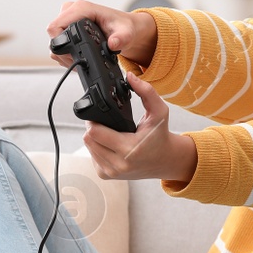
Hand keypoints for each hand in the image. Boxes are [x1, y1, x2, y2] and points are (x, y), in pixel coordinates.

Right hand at [46, 0, 157, 67]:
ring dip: (64, 53)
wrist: (125, 28)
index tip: (71, 55)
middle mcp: (73, 10)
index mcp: (82, 8)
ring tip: (81, 58)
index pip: (55, 26)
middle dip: (63, 51)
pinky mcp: (68, 26)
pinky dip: (66, 52)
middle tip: (79, 60)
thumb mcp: (126, 33)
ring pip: (54, 40)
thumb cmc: (124, 28)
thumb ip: (121, 39)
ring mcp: (69, 18)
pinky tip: (79, 56)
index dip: (59, 43)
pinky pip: (58, 41)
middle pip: (53, 35)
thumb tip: (113, 44)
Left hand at [81, 75, 197, 180]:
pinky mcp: (106, 176)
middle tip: (106, 122)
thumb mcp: (159, 111)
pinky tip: (111, 144)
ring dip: (95, 137)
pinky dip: (97, 148)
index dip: (94, 119)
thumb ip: (147, 91)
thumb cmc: (160, 135)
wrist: (164, 160)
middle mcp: (118, 164)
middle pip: (88, 139)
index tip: (103, 114)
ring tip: (110, 132)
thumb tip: (130, 76)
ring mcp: (111, 172)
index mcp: (129, 149)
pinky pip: (91, 156)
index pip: (94, 132)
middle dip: (93, 127)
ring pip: (88, 147)